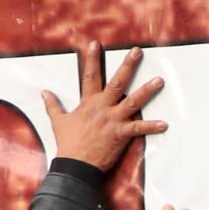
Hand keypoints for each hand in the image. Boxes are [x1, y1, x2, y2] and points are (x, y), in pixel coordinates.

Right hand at [43, 44, 167, 172]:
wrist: (75, 165)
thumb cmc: (68, 143)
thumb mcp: (58, 122)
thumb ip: (52, 105)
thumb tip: (44, 92)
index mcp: (88, 103)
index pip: (90, 76)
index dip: (92, 59)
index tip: (95, 44)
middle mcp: (103, 108)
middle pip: (117, 83)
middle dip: (128, 66)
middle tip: (137, 51)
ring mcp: (113, 120)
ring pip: (133, 102)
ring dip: (147, 91)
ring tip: (159, 80)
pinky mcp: (121, 134)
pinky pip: (139, 129)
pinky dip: (152, 127)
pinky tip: (164, 124)